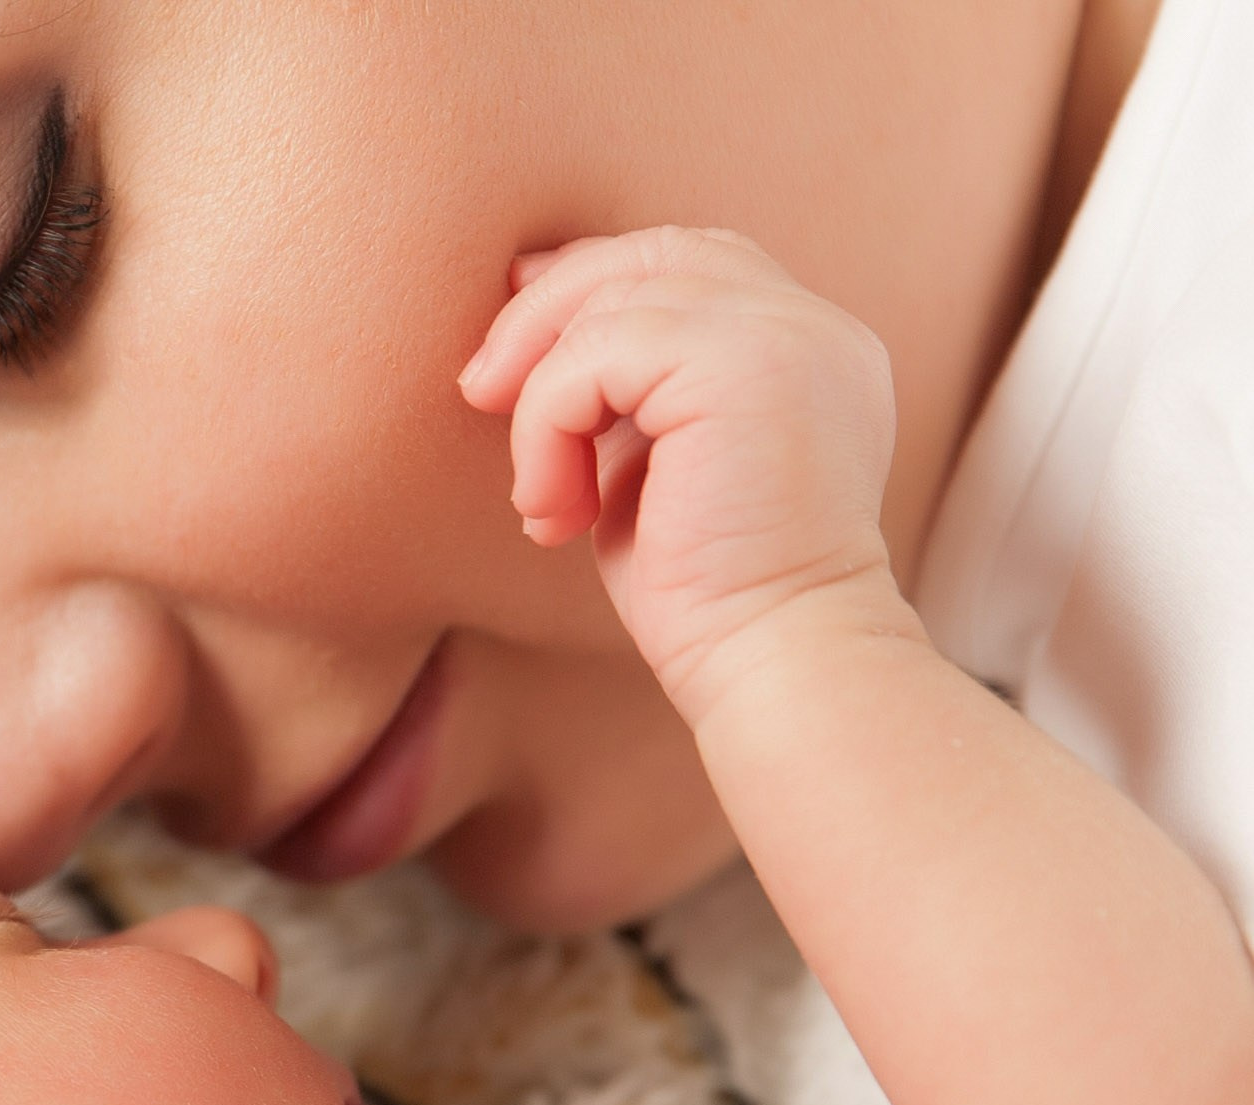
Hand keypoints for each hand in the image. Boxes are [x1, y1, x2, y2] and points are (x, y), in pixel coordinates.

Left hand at [460, 227, 912, 726]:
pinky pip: (596, 352)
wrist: (772, 661)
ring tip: (539, 496)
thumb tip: (531, 349)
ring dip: (542, 396)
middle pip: (654, 253)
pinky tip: (554, 510)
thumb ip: (628, 401)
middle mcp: (812, 324)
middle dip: (548, 311)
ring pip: (615, 298)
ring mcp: (787, 333)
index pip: (692, 265)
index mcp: (807, 347)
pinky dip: (548, 426)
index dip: (592, 283)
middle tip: (481, 390)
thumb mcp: (659, 473)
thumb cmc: (709, 598)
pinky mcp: (743, 363)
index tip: (513, 345)